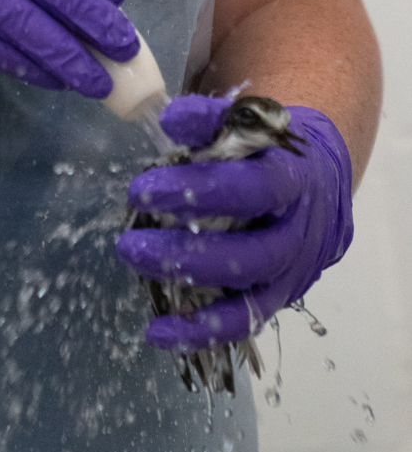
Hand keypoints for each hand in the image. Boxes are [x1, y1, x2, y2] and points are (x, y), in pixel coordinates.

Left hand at [115, 100, 353, 350]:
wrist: (319, 182)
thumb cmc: (268, 150)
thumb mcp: (247, 126)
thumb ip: (210, 122)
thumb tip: (171, 118)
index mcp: (294, 181)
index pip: (254, 190)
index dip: (201, 190)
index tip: (145, 186)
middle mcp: (297, 233)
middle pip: (249, 252)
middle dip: (186, 247)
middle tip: (132, 231)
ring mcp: (291, 272)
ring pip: (247, 291)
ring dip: (188, 280)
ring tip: (135, 259)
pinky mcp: (277, 299)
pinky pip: (243, 322)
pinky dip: (201, 331)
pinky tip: (159, 332)